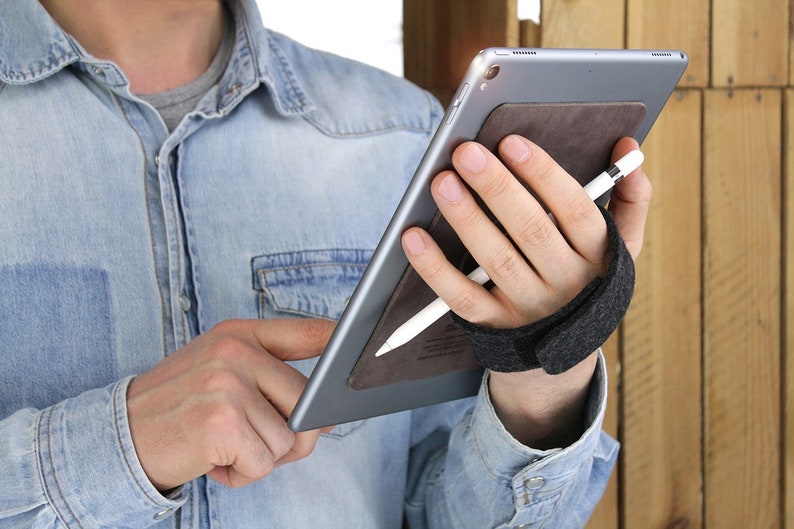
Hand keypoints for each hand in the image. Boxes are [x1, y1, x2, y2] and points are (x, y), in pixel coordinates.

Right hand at [126, 318, 334, 489]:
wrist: (117, 436)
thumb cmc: (177, 408)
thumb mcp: (215, 370)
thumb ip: (266, 375)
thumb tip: (323, 411)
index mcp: (238, 335)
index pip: (304, 332)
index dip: (338, 342)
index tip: (361, 348)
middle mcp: (235, 352)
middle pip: (306, 402)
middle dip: (291, 436)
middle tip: (254, 442)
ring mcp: (228, 384)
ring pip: (288, 439)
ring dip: (261, 458)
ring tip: (224, 448)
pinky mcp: (221, 422)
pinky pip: (263, 463)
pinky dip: (242, 475)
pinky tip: (214, 462)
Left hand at [401, 135, 650, 446]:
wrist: (564, 353)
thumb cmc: (588, 279)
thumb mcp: (622, 247)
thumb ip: (630, 198)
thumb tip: (628, 146)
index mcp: (598, 254)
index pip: (574, 209)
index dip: (543, 174)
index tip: (511, 142)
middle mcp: (566, 282)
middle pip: (531, 230)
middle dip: (497, 188)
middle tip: (466, 152)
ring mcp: (528, 306)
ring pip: (496, 260)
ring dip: (467, 220)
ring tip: (442, 182)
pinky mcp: (494, 325)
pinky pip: (462, 297)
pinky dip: (435, 268)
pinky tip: (413, 237)